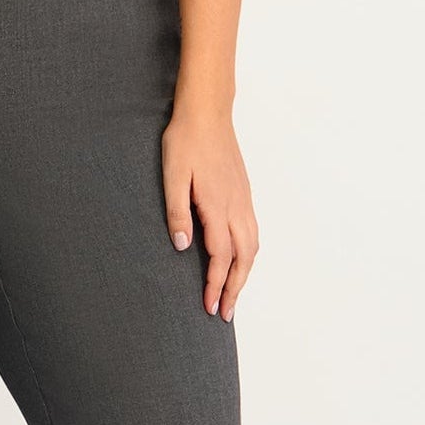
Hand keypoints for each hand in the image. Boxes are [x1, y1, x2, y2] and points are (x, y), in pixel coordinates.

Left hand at [161, 100, 258, 319]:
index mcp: (217, 205)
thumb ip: (177, 212)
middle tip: (225, 313)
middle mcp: (236, 206)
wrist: (207, 112)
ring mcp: (243, 199)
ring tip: (234, 294)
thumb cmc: (185, 141)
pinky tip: (240, 260)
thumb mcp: (172, 175)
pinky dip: (249, 254)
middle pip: (243, 257)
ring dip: (245, 273)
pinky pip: (253, 231)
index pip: (220, 256)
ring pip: (252, 246)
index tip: (209, 306)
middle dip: (235, 288)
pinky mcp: (244, 193)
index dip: (216, 284)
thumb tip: (183, 247)